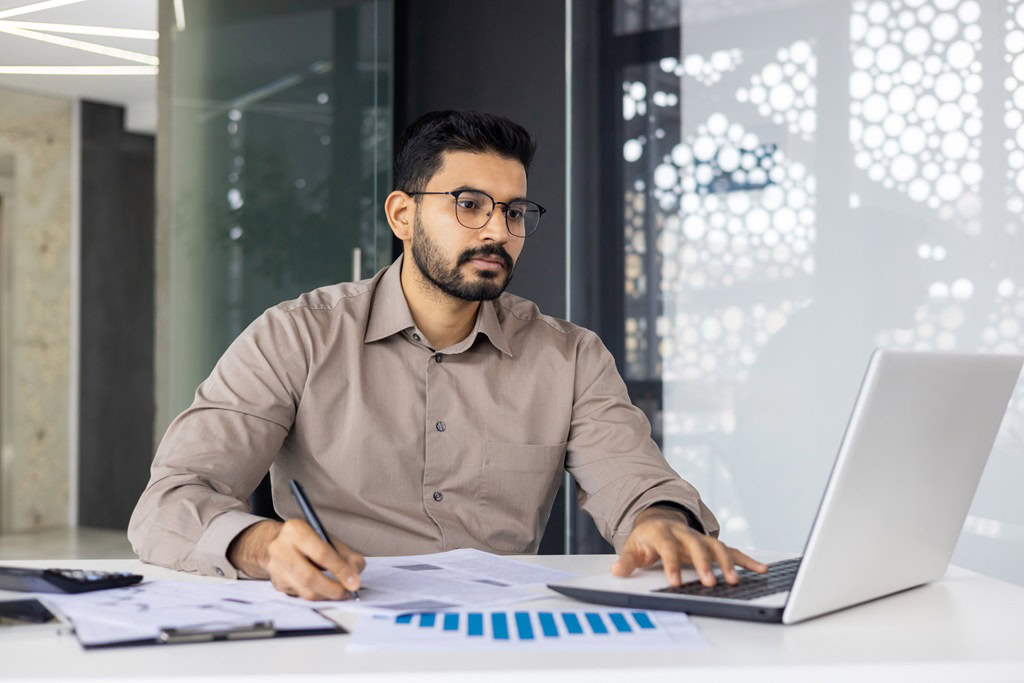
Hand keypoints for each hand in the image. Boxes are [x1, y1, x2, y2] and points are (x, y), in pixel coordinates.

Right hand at [227, 519, 365, 599]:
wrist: (274, 542)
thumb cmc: (306, 539)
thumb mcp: (325, 537)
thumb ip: (344, 554)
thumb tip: (356, 572)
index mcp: (295, 530)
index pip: (321, 553)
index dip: (340, 570)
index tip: (355, 582)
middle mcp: (280, 548)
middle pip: (309, 577)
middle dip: (333, 589)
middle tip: (348, 592)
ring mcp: (276, 568)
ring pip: (305, 591)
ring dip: (327, 595)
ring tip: (340, 593)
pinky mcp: (277, 584)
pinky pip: (301, 595)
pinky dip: (317, 596)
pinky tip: (324, 590)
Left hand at [611, 506, 767, 586]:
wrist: (657, 520)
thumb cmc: (646, 539)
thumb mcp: (632, 548)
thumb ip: (626, 561)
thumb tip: (616, 571)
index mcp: (662, 532)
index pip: (668, 547)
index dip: (671, 564)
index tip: (675, 582)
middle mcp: (684, 533)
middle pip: (696, 545)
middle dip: (704, 564)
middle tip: (709, 582)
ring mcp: (699, 537)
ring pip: (716, 546)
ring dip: (727, 563)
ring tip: (734, 581)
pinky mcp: (711, 544)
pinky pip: (732, 551)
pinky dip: (747, 560)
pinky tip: (761, 569)